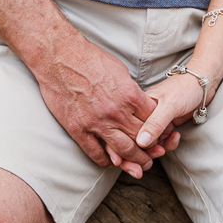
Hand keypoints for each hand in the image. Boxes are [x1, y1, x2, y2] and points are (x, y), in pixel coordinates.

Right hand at [35, 34, 178, 174]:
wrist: (59, 57)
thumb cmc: (90, 58)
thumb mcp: (121, 70)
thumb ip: (132, 90)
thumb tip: (140, 102)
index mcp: (130, 95)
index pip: (155, 120)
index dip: (161, 129)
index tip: (163, 133)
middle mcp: (116, 112)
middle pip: (143, 138)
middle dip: (153, 149)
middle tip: (156, 154)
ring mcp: (97, 123)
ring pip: (124, 151)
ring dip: (135, 161)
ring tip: (139, 165)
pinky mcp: (78, 130)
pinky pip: (97, 154)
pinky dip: (107, 161)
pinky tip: (111, 161)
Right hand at [136, 71, 219, 152]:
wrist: (203, 85)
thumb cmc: (185, 88)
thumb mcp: (170, 105)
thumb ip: (155, 123)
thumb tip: (140, 142)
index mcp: (139, 106)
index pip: (129, 130)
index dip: (130, 145)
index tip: (137, 154)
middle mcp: (145, 115)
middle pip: (137, 139)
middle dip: (146, 150)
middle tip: (157, 153)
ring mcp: (156, 121)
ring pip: (151, 142)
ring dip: (159, 148)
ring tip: (167, 145)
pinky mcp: (166, 125)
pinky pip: (163, 140)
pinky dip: (169, 143)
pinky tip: (176, 136)